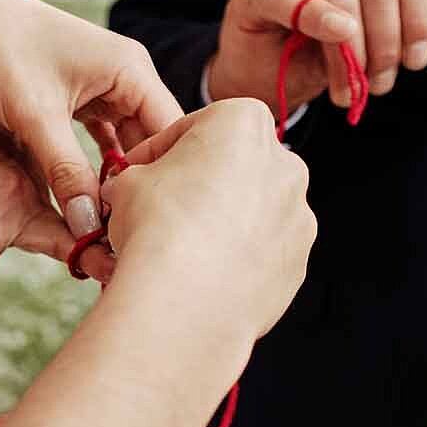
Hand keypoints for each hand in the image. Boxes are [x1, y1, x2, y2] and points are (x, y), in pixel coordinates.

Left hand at [0, 0, 184, 239]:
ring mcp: (104, 84)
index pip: (171, 133)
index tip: (140, 223)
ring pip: (126, 142)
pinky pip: (102, 136)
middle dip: (138, 184)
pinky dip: (94, 165)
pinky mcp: (81, 94)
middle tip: (120, 233)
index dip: (160, 180)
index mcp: (132, 69)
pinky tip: (86, 198)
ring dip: (115, 178)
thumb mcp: (35, 117)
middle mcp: (127, 74)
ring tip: (104, 223)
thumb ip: (66, 172)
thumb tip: (89, 226)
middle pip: (151, 141)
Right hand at [100, 99, 315, 340]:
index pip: (195, 126)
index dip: (159, 150)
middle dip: (200, 183)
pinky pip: (263, 251)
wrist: (184, 302)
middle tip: (161, 208)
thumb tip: (134, 187)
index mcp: (245, 123)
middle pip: (234, 166)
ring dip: (221, 222)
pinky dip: (238, 257)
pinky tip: (204, 272)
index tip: (139, 170)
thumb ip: (140, 175)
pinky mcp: (298, 262)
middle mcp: (284, 164)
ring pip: (253, 211)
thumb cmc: (159, 231)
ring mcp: (298, 216)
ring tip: (181, 247)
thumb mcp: (128, 182)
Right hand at [207, 0, 426, 116]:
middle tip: (382, 84)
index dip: (421, 13)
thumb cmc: (322, 37)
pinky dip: (321, 23)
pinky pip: (294, 2)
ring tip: (352, 89)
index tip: (418, 60)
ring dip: (354, 53)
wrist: (263, 70)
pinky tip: (338, 45)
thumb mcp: (379, 11)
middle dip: (387, 40)